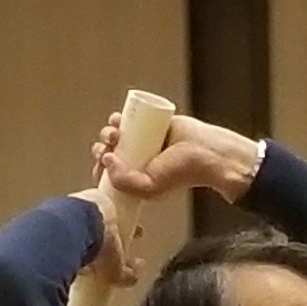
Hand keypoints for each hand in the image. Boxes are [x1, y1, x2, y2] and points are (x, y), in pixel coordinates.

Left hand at [88, 107, 261, 221]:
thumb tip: (106, 158)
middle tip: (107, 145)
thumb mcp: (149, 187)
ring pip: (117, 136)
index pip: (110, 175)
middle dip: (102, 147)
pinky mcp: (152, 123)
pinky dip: (119, 118)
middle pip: (110, 153)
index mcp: (136, 179)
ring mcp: (144, 142)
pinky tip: (116, 119)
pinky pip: (131, 119)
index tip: (101, 161)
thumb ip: (124, 181)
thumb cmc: (181, 173)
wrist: (206, 152)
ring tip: (115, 132)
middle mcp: (139, 161)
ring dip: (108, 132)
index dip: (100, 167)